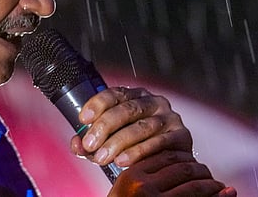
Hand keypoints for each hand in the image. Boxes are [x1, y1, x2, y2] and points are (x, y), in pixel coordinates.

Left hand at [69, 86, 192, 167]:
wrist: (171, 164)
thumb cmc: (139, 147)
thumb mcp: (113, 140)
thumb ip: (94, 141)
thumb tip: (76, 143)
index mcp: (137, 97)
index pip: (115, 94)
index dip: (97, 104)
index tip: (83, 119)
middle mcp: (154, 103)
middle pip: (127, 109)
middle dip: (104, 127)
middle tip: (90, 144)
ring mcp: (170, 118)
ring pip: (141, 127)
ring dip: (118, 143)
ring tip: (103, 157)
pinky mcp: (181, 136)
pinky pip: (158, 143)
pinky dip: (138, 152)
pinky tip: (123, 161)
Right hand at [108, 150, 235, 196]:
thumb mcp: (125, 191)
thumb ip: (145, 176)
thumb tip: (183, 164)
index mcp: (131, 175)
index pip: (167, 156)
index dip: (186, 157)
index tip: (194, 162)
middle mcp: (143, 187)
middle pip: (182, 168)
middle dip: (201, 169)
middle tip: (209, 175)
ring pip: (193, 184)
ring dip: (211, 183)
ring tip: (219, 186)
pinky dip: (215, 196)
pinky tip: (225, 193)